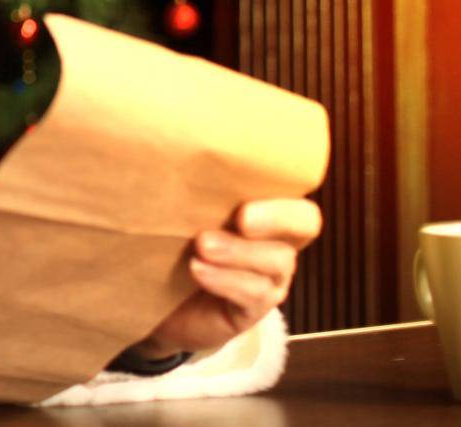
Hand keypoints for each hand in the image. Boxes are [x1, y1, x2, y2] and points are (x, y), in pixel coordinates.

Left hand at [132, 198, 321, 358]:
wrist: (156, 302)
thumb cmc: (171, 243)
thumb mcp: (181, 211)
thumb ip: (189, 190)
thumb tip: (165, 151)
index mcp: (263, 209)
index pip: (293, 188)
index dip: (284, 189)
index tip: (249, 186)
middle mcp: (275, 241)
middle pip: (304, 223)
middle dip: (276, 217)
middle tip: (242, 217)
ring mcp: (270, 278)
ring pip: (277, 260)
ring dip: (239, 250)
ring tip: (202, 245)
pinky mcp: (253, 309)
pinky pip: (254, 293)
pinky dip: (225, 279)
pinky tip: (197, 269)